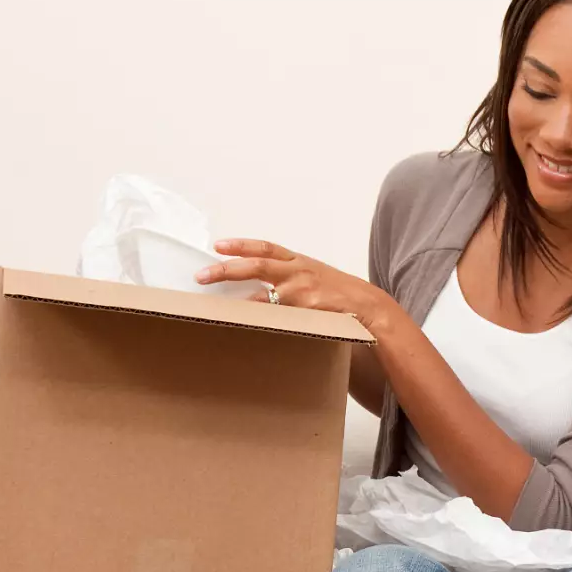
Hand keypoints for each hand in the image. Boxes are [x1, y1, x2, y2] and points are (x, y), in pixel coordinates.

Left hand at [200, 239, 395, 330]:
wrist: (370, 308)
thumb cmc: (342, 296)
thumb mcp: (317, 277)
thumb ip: (292, 277)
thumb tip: (264, 286)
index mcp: (299, 261)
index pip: (265, 248)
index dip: (240, 245)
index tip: (218, 246)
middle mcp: (298, 272)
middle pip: (255, 265)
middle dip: (225, 270)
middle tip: (201, 276)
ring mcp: (301, 291)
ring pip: (261, 295)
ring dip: (236, 302)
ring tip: (214, 308)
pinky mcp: (306, 311)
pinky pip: (275, 317)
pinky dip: (259, 321)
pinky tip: (243, 326)